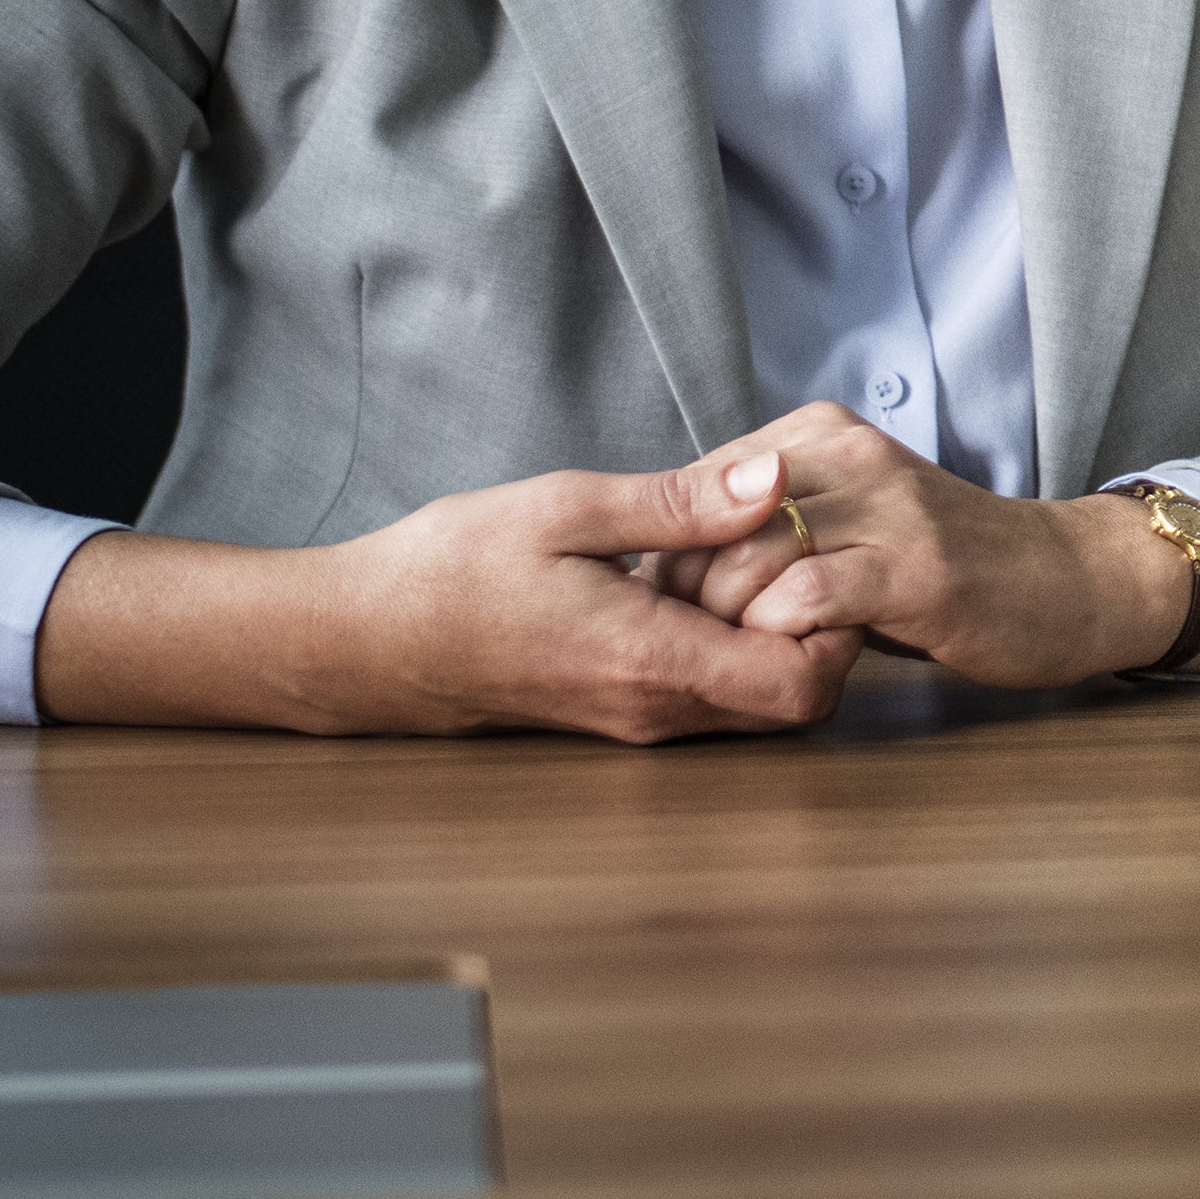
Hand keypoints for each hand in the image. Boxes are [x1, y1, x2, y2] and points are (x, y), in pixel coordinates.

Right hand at [30, 446, 862, 741]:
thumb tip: (776, 480)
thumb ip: (679, 504)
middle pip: (797, 698)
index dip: (841, 624)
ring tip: (737, 554)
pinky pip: (706, 692)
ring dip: (769, 632)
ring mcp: (636, 718)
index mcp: (654, 662)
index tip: (819, 556)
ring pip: (753, 697)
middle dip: (820, 626)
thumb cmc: (448, 571)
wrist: (358, 641)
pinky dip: (725, 643)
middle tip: (789, 546)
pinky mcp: (617, 710)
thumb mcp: (565, 510)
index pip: (807, 684)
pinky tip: (690, 578)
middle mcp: (656, 710)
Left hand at [656, 406, 1199, 687]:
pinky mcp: (916, 567)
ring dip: (731, 626)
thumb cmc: (945, 566)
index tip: (688, 614)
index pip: (692, 489)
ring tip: (753, 657)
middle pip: (705, 526)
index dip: (673, 562)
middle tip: (711, 646)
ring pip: (746, 559)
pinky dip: (781, 637)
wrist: (1070, 580)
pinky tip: (799, 657)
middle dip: (691, 601)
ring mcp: (886, 507)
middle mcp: (847, 453)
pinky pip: (805, 597)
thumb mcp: (847, 518)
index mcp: (820, 434)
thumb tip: (662, 563)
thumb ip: (766, 522)